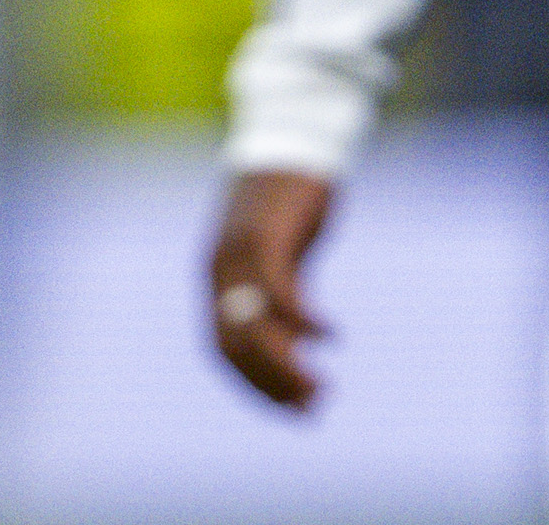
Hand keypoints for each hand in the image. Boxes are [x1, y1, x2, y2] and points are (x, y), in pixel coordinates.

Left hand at [210, 167, 336, 409]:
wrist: (289, 139)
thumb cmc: (286, 202)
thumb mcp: (279, 259)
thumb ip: (277, 301)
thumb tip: (291, 346)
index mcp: (216, 277)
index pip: (224, 348)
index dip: (255, 385)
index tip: (291, 410)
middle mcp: (219, 269)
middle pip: (236, 346)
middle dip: (273, 385)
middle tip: (312, 409)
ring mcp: (239, 253)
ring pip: (255, 328)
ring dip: (287, 365)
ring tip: (321, 389)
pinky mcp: (266, 237)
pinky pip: (281, 294)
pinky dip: (305, 322)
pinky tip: (332, 336)